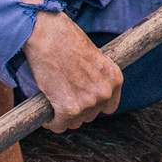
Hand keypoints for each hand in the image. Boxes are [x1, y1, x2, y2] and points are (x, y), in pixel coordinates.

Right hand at [6, 0, 120, 130]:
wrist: (48, 36)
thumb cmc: (67, 41)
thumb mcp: (94, 58)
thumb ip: (97, 78)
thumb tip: (90, 94)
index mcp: (115, 78)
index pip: (109, 107)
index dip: (93, 105)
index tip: (82, 99)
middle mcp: (105, 92)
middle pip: (90, 116)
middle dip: (76, 108)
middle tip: (63, 95)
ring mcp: (88, 102)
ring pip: (74, 123)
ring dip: (63, 116)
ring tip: (54, 99)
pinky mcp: (69, 109)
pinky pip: (58, 126)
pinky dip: (51, 122)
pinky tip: (46, 110)